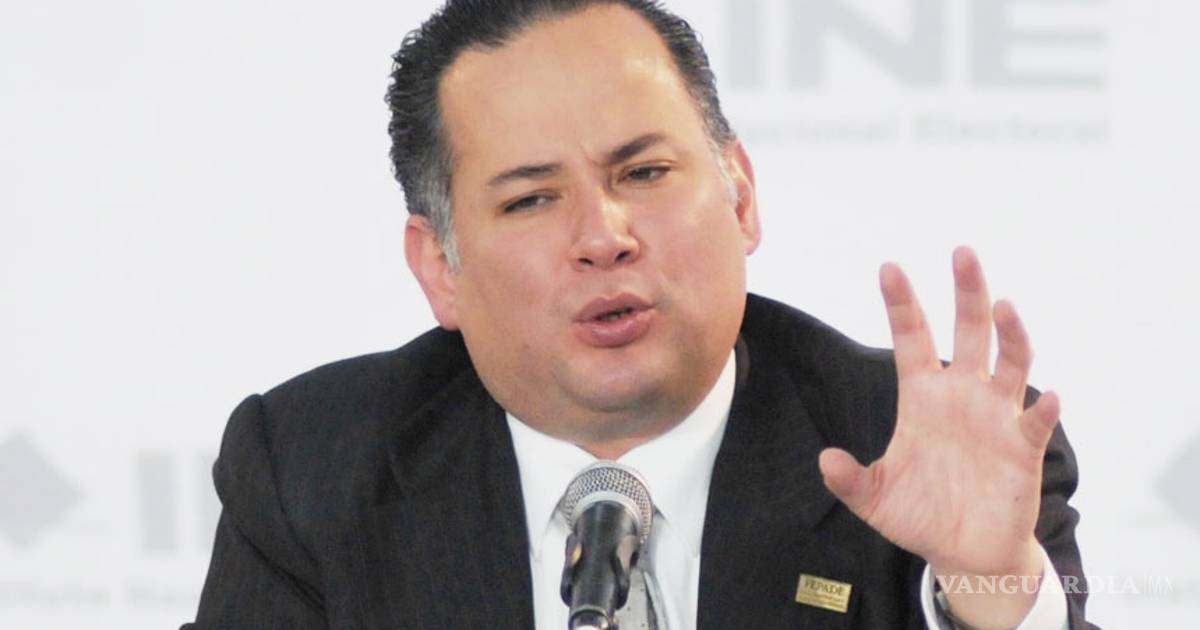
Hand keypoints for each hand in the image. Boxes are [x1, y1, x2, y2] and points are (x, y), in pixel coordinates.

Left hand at [818, 247, 1060, 627]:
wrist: (964, 553)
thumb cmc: (920, 517)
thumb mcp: (875, 499)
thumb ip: (850, 480)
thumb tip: (825, 459)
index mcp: (922, 396)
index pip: (912, 338)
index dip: (901, 303)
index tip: (889, 266)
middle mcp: (962, 395)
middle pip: (968, 331)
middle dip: (967, 291)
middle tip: (962, 251)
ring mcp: (996, 416)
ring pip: (1009, 361)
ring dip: (1011, 334)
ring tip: (1004, 306)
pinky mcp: (1023, 446)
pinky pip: (1036, 420)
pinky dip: (1043, 408)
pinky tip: (1048, 397)